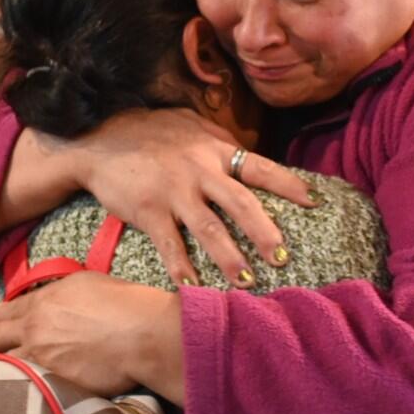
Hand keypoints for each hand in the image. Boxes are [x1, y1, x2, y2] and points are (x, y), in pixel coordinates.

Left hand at [0, 272, 186, 402]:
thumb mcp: (87, 284)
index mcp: (42, 303)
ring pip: (0, 367)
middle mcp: (34, 329)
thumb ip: (62, 292)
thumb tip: (52, 299)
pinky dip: (12, 394)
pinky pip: (25, 390)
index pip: (4, 312)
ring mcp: (41, 359)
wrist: (143, 333)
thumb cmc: (124, 304)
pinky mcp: (54, 384)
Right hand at [65, 108, 310, 283]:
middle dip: (265, 232)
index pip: (260, 167)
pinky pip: (169, 244)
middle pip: (241, 203)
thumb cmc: (149, 132)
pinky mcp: (149, 210)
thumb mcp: (190, 125)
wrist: (98, 139)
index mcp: (215, 150)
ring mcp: (174, 191)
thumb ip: (219, 143)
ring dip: (230, 257)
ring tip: (246, 281)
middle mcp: (199, 170)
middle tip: (283, 257)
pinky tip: (193, 287)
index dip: (290, 184)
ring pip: (209, 228)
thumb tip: (249, 156)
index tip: (314, 202)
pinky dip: (182, 268)